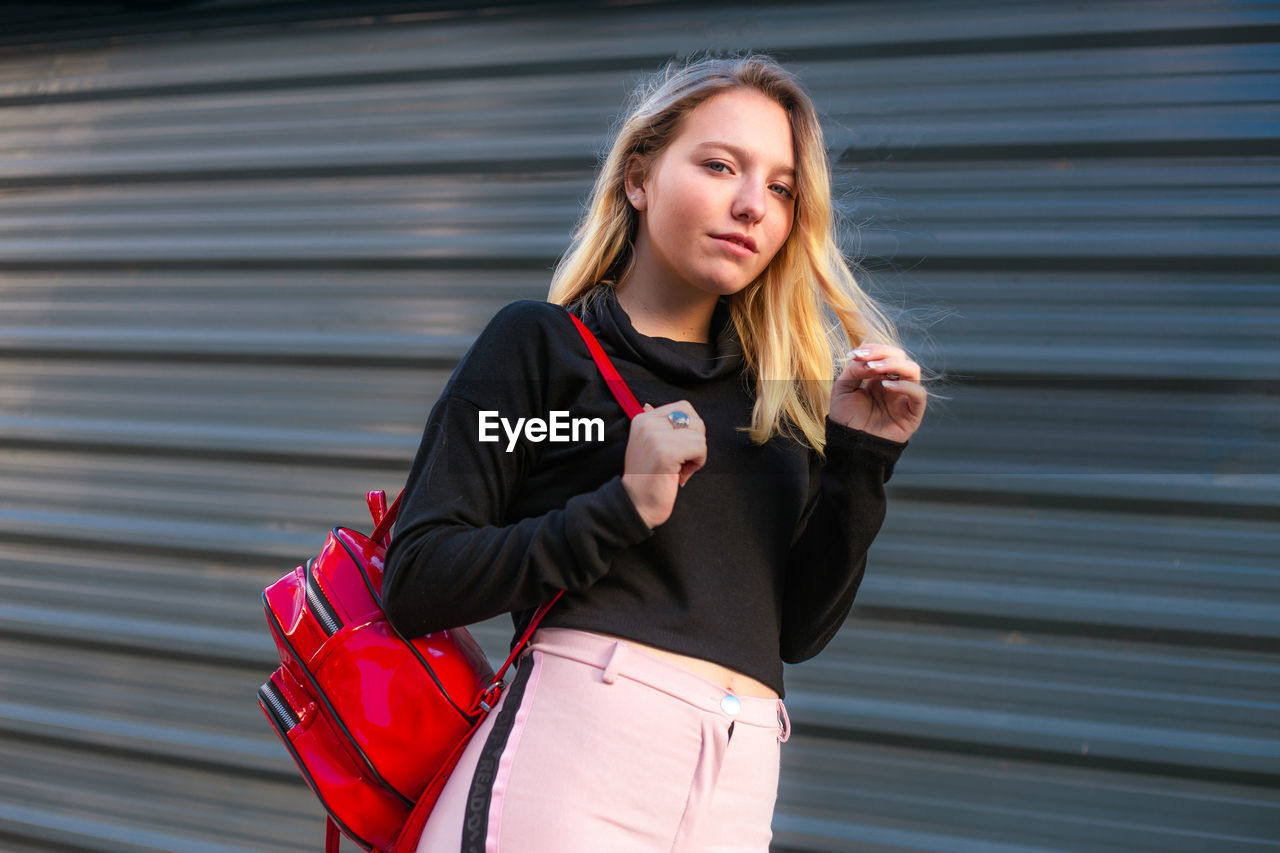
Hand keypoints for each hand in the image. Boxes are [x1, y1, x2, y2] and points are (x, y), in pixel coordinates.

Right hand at [620, 401, 706, 528]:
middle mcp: (647, 423)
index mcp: (643, 418)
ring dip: (697, 455)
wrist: (636, 504)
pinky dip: (697, 463)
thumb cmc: (647, 478)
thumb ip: (656, 425)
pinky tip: (681, 474)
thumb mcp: (647, 444)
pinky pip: (700, 448)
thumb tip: (649, 405)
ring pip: (699, 434)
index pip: (684, 407)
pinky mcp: (665, 452)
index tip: (678, 449)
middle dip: (696, 441)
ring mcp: (655, 436)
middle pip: (695, 419)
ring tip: (679, 468)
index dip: (690, 429)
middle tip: (680, 461)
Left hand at [830, 343, 925, 442]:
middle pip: (900, 357)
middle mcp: (894, 384)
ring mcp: (904, 397)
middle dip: (883, 353)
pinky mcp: (913, 412)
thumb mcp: (843, 389)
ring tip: (874, 369)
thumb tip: (867, 361)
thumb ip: (854, 370)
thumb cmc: (845, 418)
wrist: (849, 444)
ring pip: (913, 370)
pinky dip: (906, 386)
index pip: (884, 353)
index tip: (855, 354)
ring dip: (894, 364)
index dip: (873, 349)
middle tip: (865, 359)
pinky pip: (919, 394)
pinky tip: (886, 386)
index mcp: (879, 377)